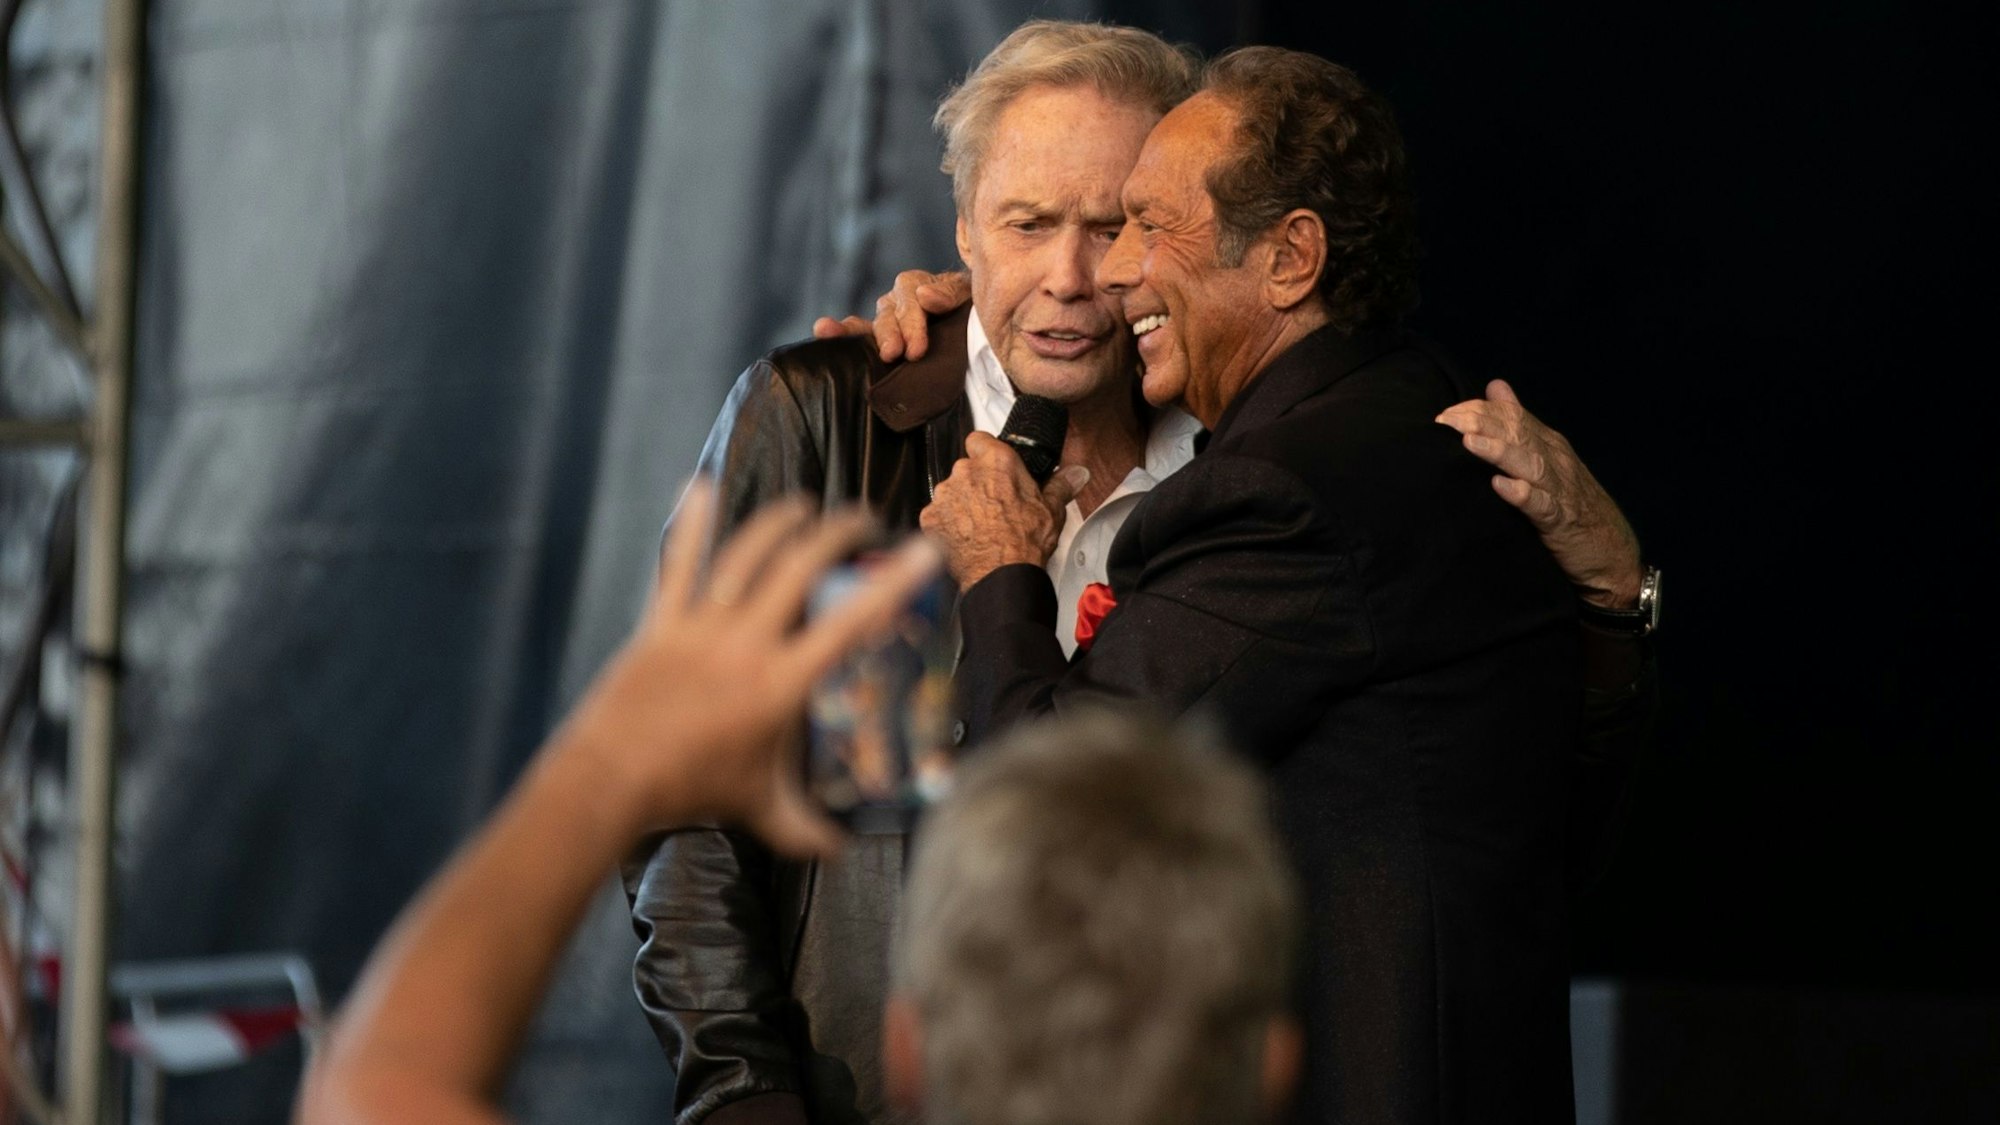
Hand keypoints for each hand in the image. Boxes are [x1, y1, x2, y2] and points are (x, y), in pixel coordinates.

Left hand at [564, 483, 940, 855]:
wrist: (611, 780)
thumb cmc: (691, 792)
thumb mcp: (760, 810)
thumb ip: (806, 828)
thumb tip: (843, 849)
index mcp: (781, 684)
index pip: (852, 622)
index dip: (895, 582)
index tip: (924, 550)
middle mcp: (746, 643)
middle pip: (800, 567)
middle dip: (836, 533)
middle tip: (860, 520)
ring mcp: (700, 627)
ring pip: (746, 556)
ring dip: (779, 523)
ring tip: (804, 507)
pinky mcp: (660, 623)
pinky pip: (678, 563)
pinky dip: (692, 524)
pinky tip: (701, 487)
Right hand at [811, 269, 971, 362]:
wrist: (977, 331)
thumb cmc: (972, 309)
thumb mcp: (969, 294)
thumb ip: (951, 293)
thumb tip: (924, 296)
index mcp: (918, 285)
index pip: (910, 297)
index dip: (912, 323)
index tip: (916, 348)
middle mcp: (897, 302)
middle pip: (888, 314)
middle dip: (890, 334)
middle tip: (892, 354)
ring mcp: (887, 321)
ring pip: (869, 325)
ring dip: (850, 331)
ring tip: (828, 330)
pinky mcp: (881, 342)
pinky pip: (857, 336)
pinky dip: (840, 334)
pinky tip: (822, 330)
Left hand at [919, 433, 1086, 590]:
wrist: (1000, 575)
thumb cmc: (1023, 542)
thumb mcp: (1051, 510)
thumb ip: (1061, 485)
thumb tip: (1076, 475)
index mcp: (996, 462)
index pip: (979, 439)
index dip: (986, 452)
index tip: (994, 466)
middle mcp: (966, 472)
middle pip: (966, 468)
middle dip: (977, 482)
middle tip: (994, 503)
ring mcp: (945, 494)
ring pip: (951, 491)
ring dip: (961, 502)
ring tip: (980, 524)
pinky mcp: (931, 517)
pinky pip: (938, 513)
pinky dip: (948, 523)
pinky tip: (965, 536)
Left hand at [1435, 380, 1642, 607]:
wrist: (1611, 553)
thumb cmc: (1571, 504)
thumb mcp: (1545, 457)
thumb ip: (1520, 424)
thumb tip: (1495, 387)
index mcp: (1548, 445)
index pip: (1513, 417)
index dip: (1479, 411)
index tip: (1445, 414)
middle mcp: (1555, 460)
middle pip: (1518, 433)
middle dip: (1482, 423)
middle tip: (1447, 420)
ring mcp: (1560, 489)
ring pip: (1529, 463)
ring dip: (1499, 451)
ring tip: (1469, 442)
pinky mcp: (1562, 521)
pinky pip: (1541, 504)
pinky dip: (1521, 494)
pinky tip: (1500, 485)